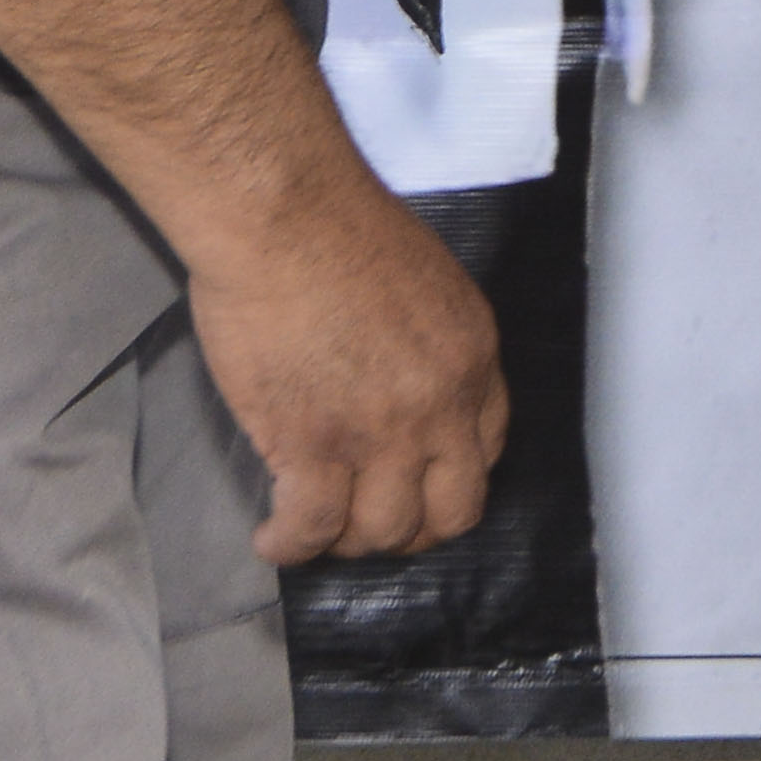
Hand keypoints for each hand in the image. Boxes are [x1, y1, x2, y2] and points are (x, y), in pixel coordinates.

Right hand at [191, 176, 509, 564]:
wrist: (284, 216)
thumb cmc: (336, 227)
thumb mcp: (425, 282)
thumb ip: (427, 344)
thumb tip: (400, 383)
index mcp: (472, 358)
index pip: (486, 451)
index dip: (449, 480)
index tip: (418, 484)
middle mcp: (440, 405)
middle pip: (450, 511)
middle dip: (413, 531)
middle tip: (372, 526)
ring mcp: (379, 432)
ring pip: (384, 530)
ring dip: (349, 543)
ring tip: (317, 532)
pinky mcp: (313, 444)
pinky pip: (314, 527)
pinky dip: (292, 545)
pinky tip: (274, 540)